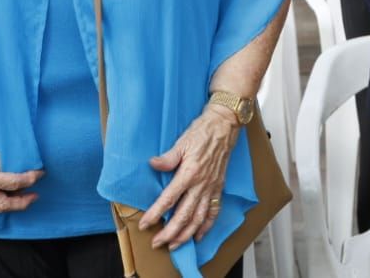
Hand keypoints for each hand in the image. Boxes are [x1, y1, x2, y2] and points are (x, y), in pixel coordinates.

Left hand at [141, 107, 239, 249]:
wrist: (224, 125)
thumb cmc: (202, 131)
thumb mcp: (181, 142)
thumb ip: (168, 158)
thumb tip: (152, 164)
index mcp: (190, 172)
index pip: (169, 199)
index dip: (156, 213)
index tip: (145, 224)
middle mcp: (201, 184)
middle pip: (184, 215)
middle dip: (169, 232)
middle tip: (157, 243)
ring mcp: (211, 187)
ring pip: (199, 218)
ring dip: (186, 234)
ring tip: (175, 245)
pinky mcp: (218, 187)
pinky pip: (214, 211)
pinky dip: (207, 226)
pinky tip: (199, 235)